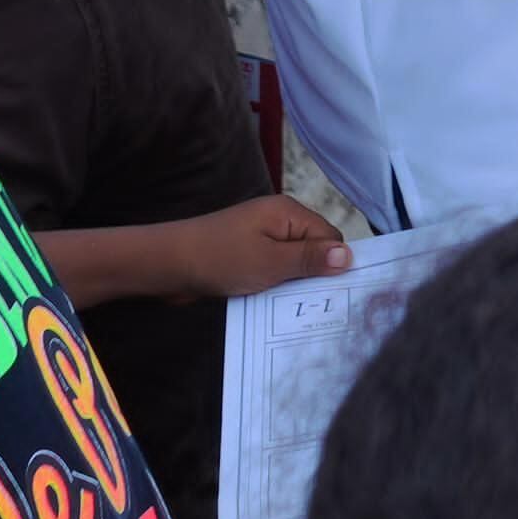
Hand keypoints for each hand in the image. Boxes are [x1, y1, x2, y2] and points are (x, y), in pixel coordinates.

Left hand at [152, 195, 353, 298]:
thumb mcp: (270, 263)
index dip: (333, 264)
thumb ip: (310, 259)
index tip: (332, 293)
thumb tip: (349, 255)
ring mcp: (261, 236)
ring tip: (289, 306)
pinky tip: (270, 302)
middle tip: (311, 305)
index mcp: (288, 212)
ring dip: (291, 284)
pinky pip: (273, 269)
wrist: (168, 264)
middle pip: (313, 249)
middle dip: (313, 276)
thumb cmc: (219, 258)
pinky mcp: (247, 253)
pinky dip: (274, 285)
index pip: (330, 237)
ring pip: (293, 263)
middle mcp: (277, 220)